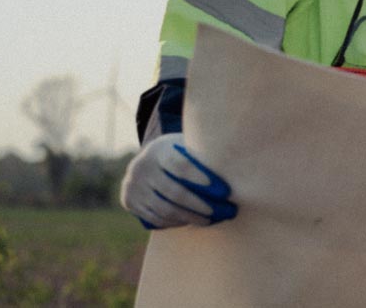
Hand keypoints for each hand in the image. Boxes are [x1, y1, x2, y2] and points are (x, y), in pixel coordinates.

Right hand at [120, 132, 237, 228]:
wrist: (145, 157)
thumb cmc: (177, 151)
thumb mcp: (185, 144)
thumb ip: (201, 152)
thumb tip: (236, 162)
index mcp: (158, 150)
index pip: (181, 165)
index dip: (201, 178)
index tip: (223, 191)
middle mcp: (141, 168)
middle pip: (174, 191)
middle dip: (199, 204)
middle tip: (219, 211)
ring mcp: (133, 186)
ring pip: (164, 208)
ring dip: (188, 217)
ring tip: (208, 220)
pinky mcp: (129, 201)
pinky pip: (153, 217)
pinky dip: (173, 222)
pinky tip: (189, 222)